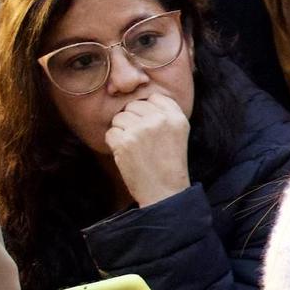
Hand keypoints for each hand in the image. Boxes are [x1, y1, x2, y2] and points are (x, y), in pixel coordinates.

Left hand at [105, 92, 191, 207]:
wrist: (165, 191)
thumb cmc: (169, 162)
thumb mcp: (178, 133)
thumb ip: (164, 113)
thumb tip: (138, 100)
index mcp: (176, 117)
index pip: (154, 97)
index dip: (148, 111)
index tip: (152, 128)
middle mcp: (160, 120)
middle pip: (134, 105)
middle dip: (133, 120)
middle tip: (143, 141)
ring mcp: (141, 130)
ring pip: (119, 118)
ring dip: (123, 132)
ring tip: (136, 148)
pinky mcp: (125, 142)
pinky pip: (110, 132)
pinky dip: (115, 144)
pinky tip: (128, 155)